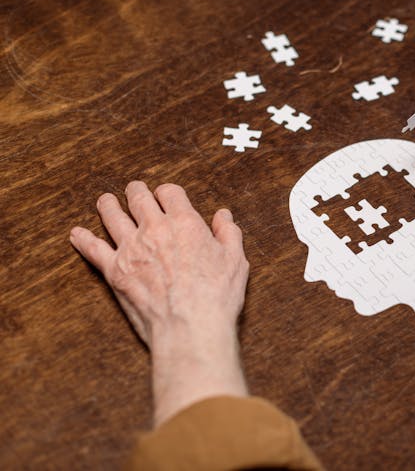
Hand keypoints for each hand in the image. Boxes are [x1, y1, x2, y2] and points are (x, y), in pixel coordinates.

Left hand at [70, 181, 249, 425]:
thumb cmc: (216, 295)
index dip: (167, 192)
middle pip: (138, 199)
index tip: (166, 196)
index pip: (170, 193)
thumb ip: (228, 233)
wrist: (190, 326)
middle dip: (136, 191)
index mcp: (185, 223)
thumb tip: (223, 215)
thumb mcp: (235, 260)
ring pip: (112, 216)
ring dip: (108, 205)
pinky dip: (83, 239)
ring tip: (106, 201)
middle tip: (134, 190)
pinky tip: (77, 234)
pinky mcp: (115, 271)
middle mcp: (154, 229)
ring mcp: (131, 249)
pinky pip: (93, 249)